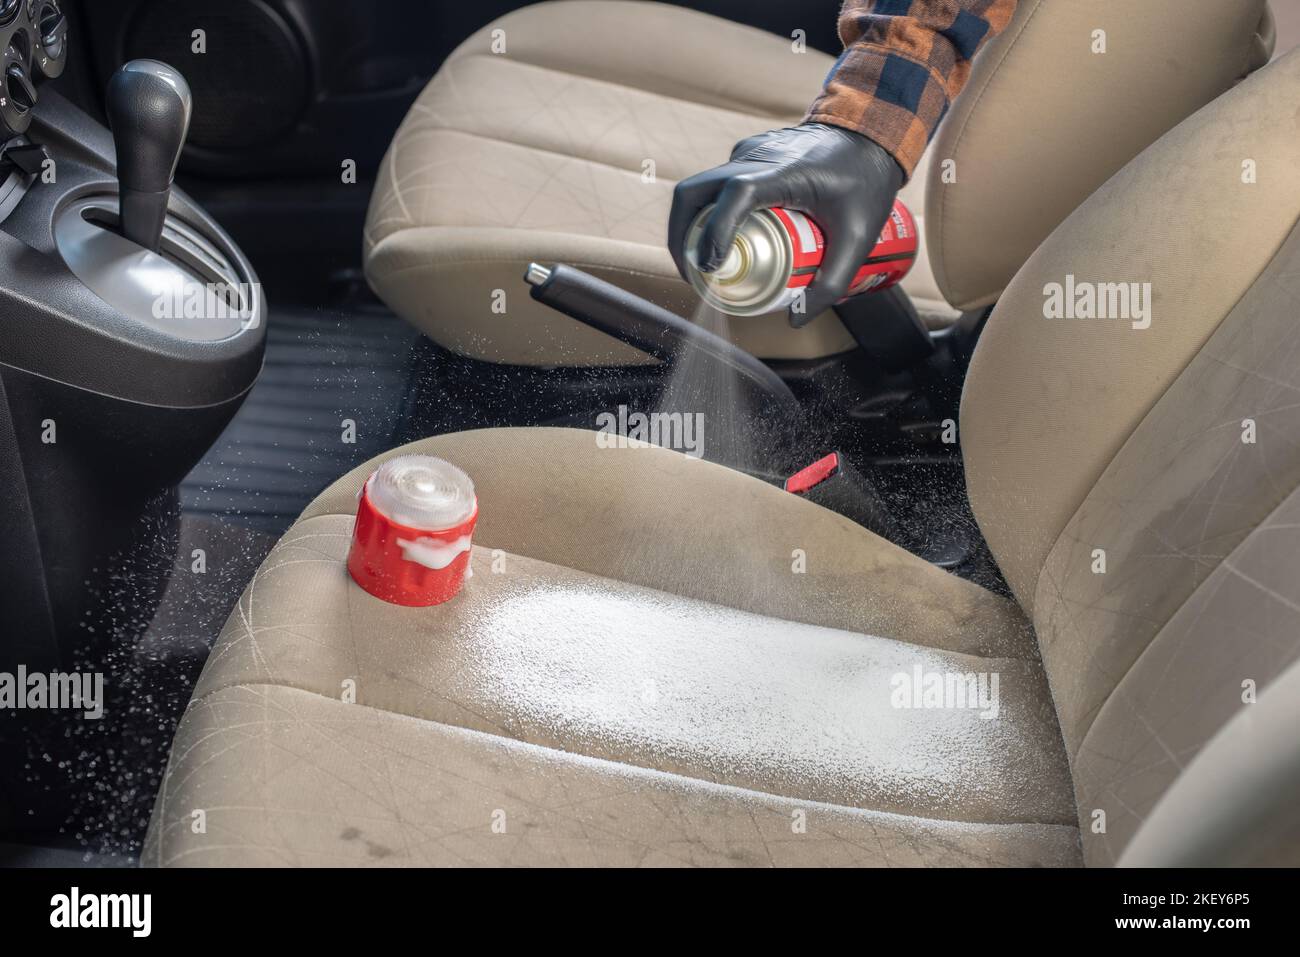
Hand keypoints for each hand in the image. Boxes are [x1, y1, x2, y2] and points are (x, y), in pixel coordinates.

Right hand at [668, 123, 902, 325]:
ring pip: (697, 190)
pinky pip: (713, 187)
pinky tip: (720, 241)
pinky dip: (706, 215)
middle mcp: (756, 157)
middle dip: (682, 238)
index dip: (715, 230)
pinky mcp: (745, 156)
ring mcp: (746, 153)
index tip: (711, 266)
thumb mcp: (858, 237)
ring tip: (700, 265)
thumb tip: (795, 319)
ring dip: (689, 228)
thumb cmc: (866, 181)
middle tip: (693, 275)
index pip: (735, 194)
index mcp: (785, 172)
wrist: (869, 134)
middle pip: (694, 193)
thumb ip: (832, 281)